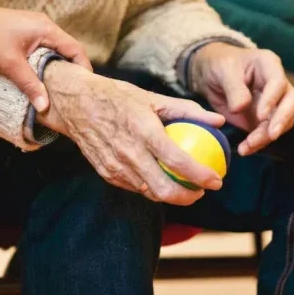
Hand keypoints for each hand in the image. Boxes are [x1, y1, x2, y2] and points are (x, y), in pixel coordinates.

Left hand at [0, 3, 91, 111]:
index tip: (85, 88)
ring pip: (53, 50)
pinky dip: (44, 63)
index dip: (83, 69)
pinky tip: (39, 77)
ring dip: (56, 68)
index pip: (75, 49)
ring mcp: (34, 28)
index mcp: (46, 29)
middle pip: (67, 50)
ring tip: (58, 89)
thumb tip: (45, 106)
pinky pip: (42, 49)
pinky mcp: (24, 32)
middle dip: (71, 71)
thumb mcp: (10, 64)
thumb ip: (30, 85)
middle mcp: (44, 26)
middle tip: (73, 92)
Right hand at [38, 61, 225, 205]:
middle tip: (202, 191)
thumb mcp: (152, 97)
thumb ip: (187, 110)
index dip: (201, 175)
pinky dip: (151, 188)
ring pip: (149, 193)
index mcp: (143, 130)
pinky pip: (135, 187)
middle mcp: (128, 152)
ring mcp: (115, 166)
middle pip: (164, 189)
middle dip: (188, 197)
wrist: (75, 104)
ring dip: (171, 195)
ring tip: (186, 188)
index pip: (177, 161)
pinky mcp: (106, 173)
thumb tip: (218, 120)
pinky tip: (162, 180)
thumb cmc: (117, 97)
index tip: (216, 180)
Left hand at [189, 43, 293, 155]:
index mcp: (269, 64)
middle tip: (271, 135)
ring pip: (282, 121)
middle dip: (282, 120)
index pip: (278, 82)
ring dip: (267, 136)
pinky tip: (245, 149)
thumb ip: (234, 88)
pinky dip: (258, 143)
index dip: (272, 99)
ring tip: (248, 146)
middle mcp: (277, 84)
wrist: (211, 75)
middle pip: (291, 102)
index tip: (261, 115)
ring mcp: (274, 103)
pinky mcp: (265, 119)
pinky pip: (268, 133)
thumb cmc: (220, 65)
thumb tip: (241, 108)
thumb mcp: (223, 70)